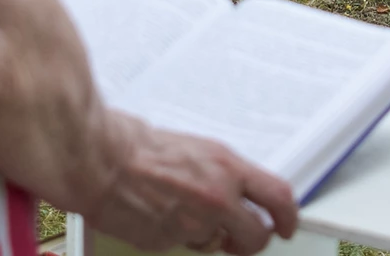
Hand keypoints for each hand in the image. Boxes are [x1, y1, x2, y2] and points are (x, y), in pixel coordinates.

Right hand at [84, 112, 297, 255]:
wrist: (100, 160)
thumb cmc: (139, 144)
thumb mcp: (196, 148)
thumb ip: (221, 173)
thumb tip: (236, 189)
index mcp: (226, 167)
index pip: (278, 196)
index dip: (289, 216)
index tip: (287, 225)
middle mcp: (217, 197)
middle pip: (258, 235)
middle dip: (253, 241)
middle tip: (242, 239)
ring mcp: (194, 224)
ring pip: (218, 244)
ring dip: (210, 237)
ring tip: (185, 216)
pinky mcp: (169, 242)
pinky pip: (184, 245)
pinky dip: (177, 236)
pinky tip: (159, 215)